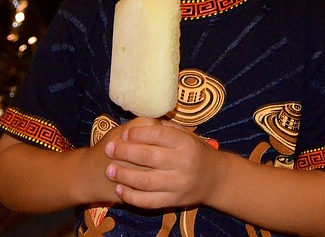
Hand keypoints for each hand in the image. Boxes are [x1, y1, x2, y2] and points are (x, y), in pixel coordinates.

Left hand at [103, 119, 221, 209]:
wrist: (215, 178)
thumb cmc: (195, 151)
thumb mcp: (186, 135)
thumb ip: (164, 129)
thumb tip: (136, 124)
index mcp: (185, 142)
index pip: (158, 135)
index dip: (138, 134)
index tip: (124, 134)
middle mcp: (183, 163)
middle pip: (148, 157)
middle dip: (124, 153)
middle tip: (109, 149)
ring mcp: (179, 184)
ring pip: (145, 181)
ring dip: (124, 176)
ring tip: (109, 170)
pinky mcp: (174, 201)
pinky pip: (149, 201)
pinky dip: (132, 196)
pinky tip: (120, 189)